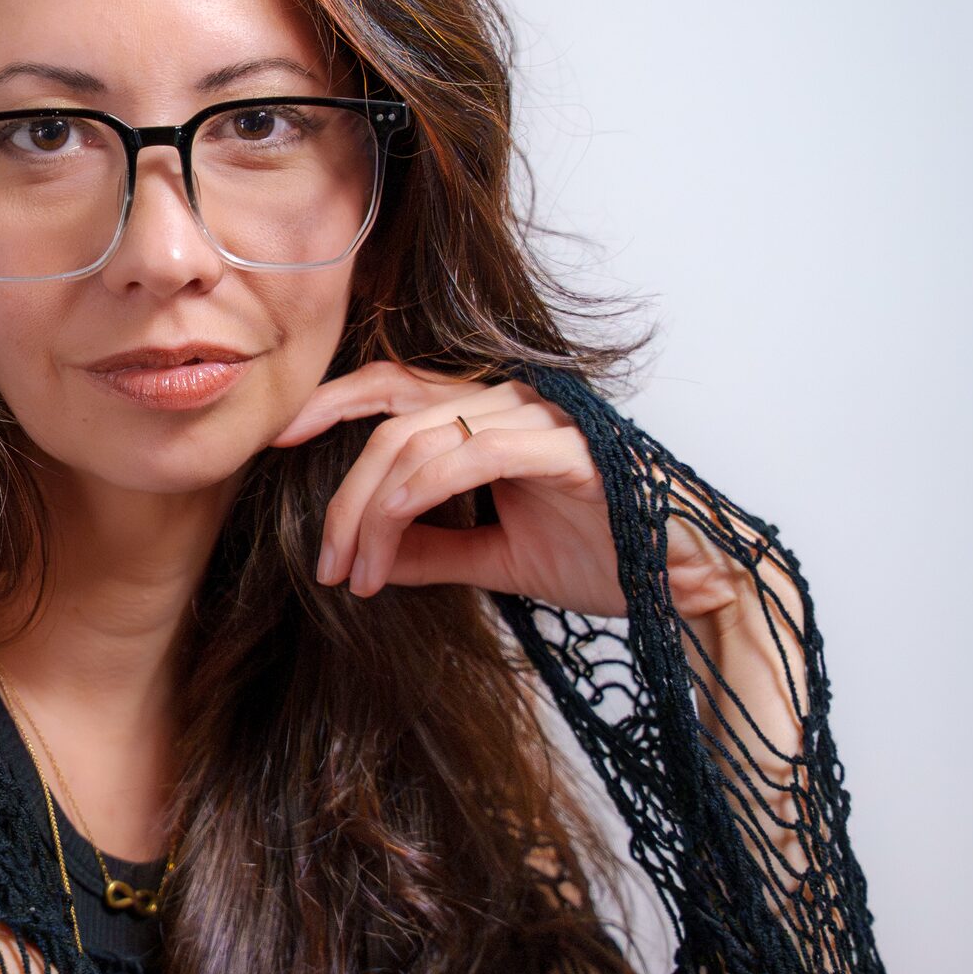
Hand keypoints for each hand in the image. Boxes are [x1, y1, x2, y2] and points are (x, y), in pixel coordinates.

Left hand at [270, 363, 744, 623]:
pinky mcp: (563, 446)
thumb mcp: (497, 557)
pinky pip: (462, 457)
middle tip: (325, 563)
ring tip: (352, 575)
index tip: (279, 441)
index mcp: (497, 416)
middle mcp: (514, 403)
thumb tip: (369, 559)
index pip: (397, 388)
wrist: (693, 585)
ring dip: (367, 514)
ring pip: (413, 442)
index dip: (332, 403)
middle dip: (341, 492)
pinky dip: (407, 506)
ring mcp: (540, 418)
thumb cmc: (610, 559)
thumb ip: (433, 549)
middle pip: (391, 419)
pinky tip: (384, 554)